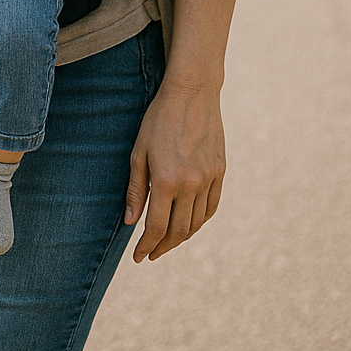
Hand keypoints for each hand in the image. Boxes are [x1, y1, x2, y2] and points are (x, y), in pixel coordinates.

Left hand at [124, 79, 225, 260]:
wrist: (192, 93)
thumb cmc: (158, 119)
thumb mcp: (139, 152)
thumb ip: (136, 190)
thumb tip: (131, 222)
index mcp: (166, 180)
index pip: (157, 227)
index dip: (147, 246)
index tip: (139, 257)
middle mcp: (191, 184)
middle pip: (179, 231)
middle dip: (163, 247)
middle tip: (151, 254)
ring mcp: (209, 178)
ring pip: (197, 222)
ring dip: (182, 237)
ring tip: (168, 242)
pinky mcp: (220, 171)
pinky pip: (212, 206)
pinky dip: (200, 221)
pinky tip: (190, 224)